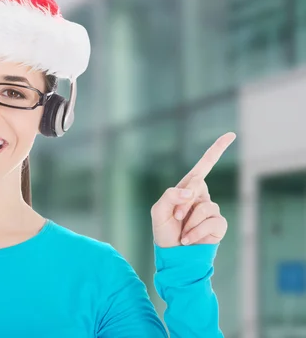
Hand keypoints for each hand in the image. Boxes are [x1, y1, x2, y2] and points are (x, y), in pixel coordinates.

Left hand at [151, 132, 235, 247]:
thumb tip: (191, 192)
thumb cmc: (164, 232)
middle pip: (197, 185)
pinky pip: (212, 222)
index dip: (217, 150)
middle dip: (182, 203)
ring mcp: (211, 210)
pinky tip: (190, 240)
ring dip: (189, 222)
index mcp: (187, 188)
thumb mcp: (159, 211)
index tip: (231, 135)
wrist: (174, 255)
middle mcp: (201, 196)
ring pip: (204, 207)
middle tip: (175, 218)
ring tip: (182, 233)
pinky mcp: (219, 225)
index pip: (204, 165)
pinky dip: (197, 232)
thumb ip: (171, 196)